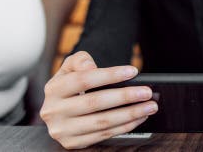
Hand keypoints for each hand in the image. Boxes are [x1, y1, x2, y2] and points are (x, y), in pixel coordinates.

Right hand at [40, 51, 156, 148]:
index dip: (110, 75)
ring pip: (102, 122)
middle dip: (125, 97)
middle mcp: (54, 111)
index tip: (133, 71)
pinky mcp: (72, 143)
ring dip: (130, 114)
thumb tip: (91, 67)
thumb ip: (80, 60)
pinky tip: (138, 118)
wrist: (60, 106)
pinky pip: (103, 135)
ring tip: (149, 106)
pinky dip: (124, 127)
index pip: (84, 80)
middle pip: (95, 103)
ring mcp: (62, 130)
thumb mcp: (70, 66)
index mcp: (53, 89)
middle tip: (146, 92)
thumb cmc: (70, 82)